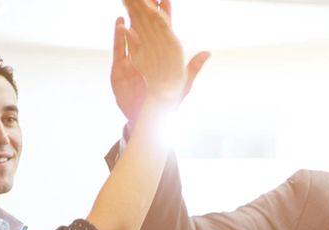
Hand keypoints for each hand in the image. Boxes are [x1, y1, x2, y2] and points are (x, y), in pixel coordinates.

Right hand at [111, 0, 209, 123]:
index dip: (164, 14)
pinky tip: (121, 23)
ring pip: (132, 34)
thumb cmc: (166, 104)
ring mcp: (133, 59)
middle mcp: (146, 54)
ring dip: (131, 18)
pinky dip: (120, 37)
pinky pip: (120, 49)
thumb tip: (208, 52)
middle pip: (145, 26)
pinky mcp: (121, 68)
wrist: (147, 119)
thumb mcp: (182, 85)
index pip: (164, 29)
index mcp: (161, 55)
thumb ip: (193, 68)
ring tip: (130, 3)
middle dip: (145, 10)